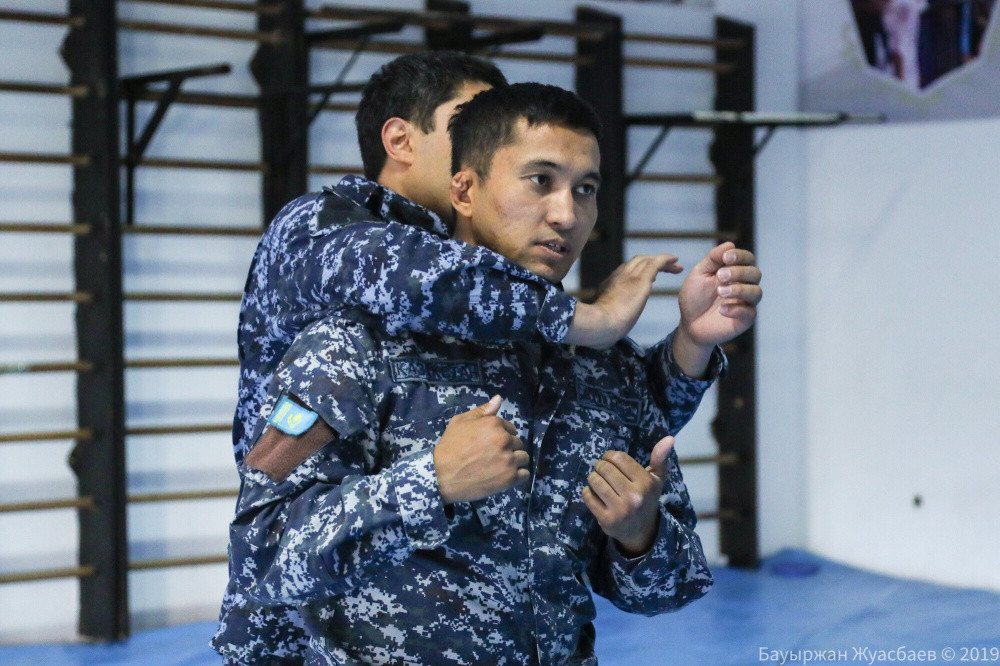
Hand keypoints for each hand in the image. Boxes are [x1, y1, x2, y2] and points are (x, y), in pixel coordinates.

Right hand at [433, 396, 529, 504]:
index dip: (502, 435)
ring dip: (515, 461)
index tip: (491, 444)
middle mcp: (504, 440)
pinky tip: (505, 476)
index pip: (511, 428)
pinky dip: (518, 476)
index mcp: (494, 424)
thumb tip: (499, 399)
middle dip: (509, 448)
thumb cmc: (450, 447)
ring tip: (500, 466)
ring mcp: (508, 459)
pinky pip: (525, 474)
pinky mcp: (510, 478)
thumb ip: (482, 410)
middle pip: (518, 442)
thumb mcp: (460, 422)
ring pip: (523, 457)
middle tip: (493, 456)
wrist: (443, 476)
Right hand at [565, 254, 682, 348]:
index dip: (637, 272)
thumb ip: (606, 317)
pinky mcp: (641, 279)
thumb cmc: (598, 328)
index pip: (624, 273)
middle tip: (665, 269)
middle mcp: (618, 276)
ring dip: (662, 262)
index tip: (649, 278)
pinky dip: (666, 260)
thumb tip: (609, 325)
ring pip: (647, 261)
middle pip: (636, 263)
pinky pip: (656, 262)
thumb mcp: (601, 318)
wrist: (599, 323)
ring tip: (676, 266)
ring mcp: (630, 276)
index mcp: (608, 285)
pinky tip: (676, 260)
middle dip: (651, 263)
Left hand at [581, 436, 674, 556]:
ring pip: (594, 481)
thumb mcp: (656, 479)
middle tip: (602, 470)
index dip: (610, 456)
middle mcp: (634, 496)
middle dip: (600, 466)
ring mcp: (620, 510)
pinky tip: (595, 494)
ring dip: (593, 478)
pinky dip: (587, 492)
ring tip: (598, 480)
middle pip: (604, 468)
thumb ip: (660, 458)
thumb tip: (669, 438)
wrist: (641, 531)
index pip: (618, 457)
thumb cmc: (647, 498)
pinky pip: (587, 496)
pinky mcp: (606, 520)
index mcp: (646, 483)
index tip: (610, 460)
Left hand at [678, 242, 761, 348]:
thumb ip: (713, 259)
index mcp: (735, 271)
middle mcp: (744, 285)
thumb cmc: (695, 297)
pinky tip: (722, 309)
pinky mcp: (745, 319)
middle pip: (755, 273)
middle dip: (739, 272)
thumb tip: (730, 244)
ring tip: (721, 292)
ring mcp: (746, 302)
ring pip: (756, 292)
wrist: (689, 323)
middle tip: (720, 276)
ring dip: (739, 290)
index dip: (740, 256)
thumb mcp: (699, 274)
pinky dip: (736, 309)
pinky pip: (750, 312)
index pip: (747, 258)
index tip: (726, 258)